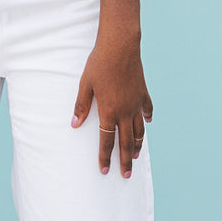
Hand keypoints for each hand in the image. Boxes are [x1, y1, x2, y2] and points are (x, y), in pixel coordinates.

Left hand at [70, 33, 152, 177]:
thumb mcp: (85, 84)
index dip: (105, 157)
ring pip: (139, 130)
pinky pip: (147, 110)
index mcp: (109, 111)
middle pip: (126, 142)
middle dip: (125, 160)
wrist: (120, 46)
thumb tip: (74, 124)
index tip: (104, 170)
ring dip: (137, 145)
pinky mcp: (143, 93)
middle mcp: (125, 111)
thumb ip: (81, 105)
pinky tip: (147, 123)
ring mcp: (136, 103)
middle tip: (126, 174)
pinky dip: (147, 119)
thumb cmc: (99, 63)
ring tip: (136, 155)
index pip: (107, 141)